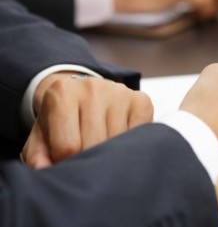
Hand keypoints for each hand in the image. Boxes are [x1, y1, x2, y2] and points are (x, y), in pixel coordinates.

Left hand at [22, 73, 153, 168]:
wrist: (84, 94)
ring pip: (118, 142)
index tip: (66, 162)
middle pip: (94, 143)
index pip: (68, 146)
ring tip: (103, 152)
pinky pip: (140, 134)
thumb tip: (44, 169)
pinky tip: (121, 143)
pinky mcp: (141, 100)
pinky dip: (131, 146)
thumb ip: (37, 156)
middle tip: (87, 161)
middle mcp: (92, 88)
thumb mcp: (41, 136)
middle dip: (90, 160)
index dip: (67, 163)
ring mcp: (120, 92)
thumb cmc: (62, 122)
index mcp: (62, 93)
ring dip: (111, 154)